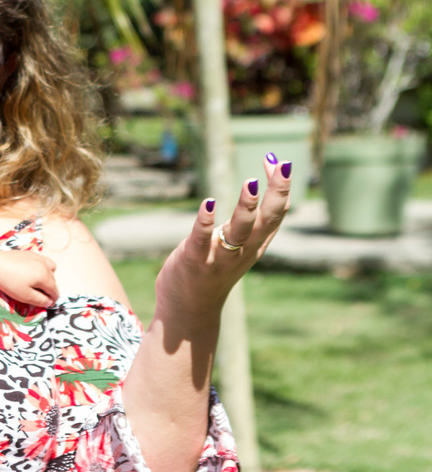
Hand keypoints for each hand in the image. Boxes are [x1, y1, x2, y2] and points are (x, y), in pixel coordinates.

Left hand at [0, 249, 58, 307]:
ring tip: (36, 283)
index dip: (52, 300)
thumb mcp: (25, 296)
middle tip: (37, 296)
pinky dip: (41, 268)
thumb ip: (40, 300)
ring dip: (48, 277)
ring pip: (50, 268)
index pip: (54, 291)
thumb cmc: (9, 281)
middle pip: (53, 280)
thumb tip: (49, 302)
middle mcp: (44, 265)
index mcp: (45, 276)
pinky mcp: (29, 254)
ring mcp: (37, 257)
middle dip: (48, 289)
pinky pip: (42, 261)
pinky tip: (30, 272)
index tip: (46, 304)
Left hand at [156, 153, 291, 320]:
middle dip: (277, 193)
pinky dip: (206, 221)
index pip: (276, 214)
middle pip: (267, 220)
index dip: (281, 188)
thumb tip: (256, 184)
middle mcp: (243, 251)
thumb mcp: (237, 244)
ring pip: (239, 231)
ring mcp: (219, 257)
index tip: (280, 161)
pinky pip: (202, 239)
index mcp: (255, 246)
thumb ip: (247, 219)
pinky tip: (209, 202)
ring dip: (246, 208)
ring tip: (250, 183)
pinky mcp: (194, 260)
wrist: (188, 310)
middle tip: (284, 166)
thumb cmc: (212, 269)